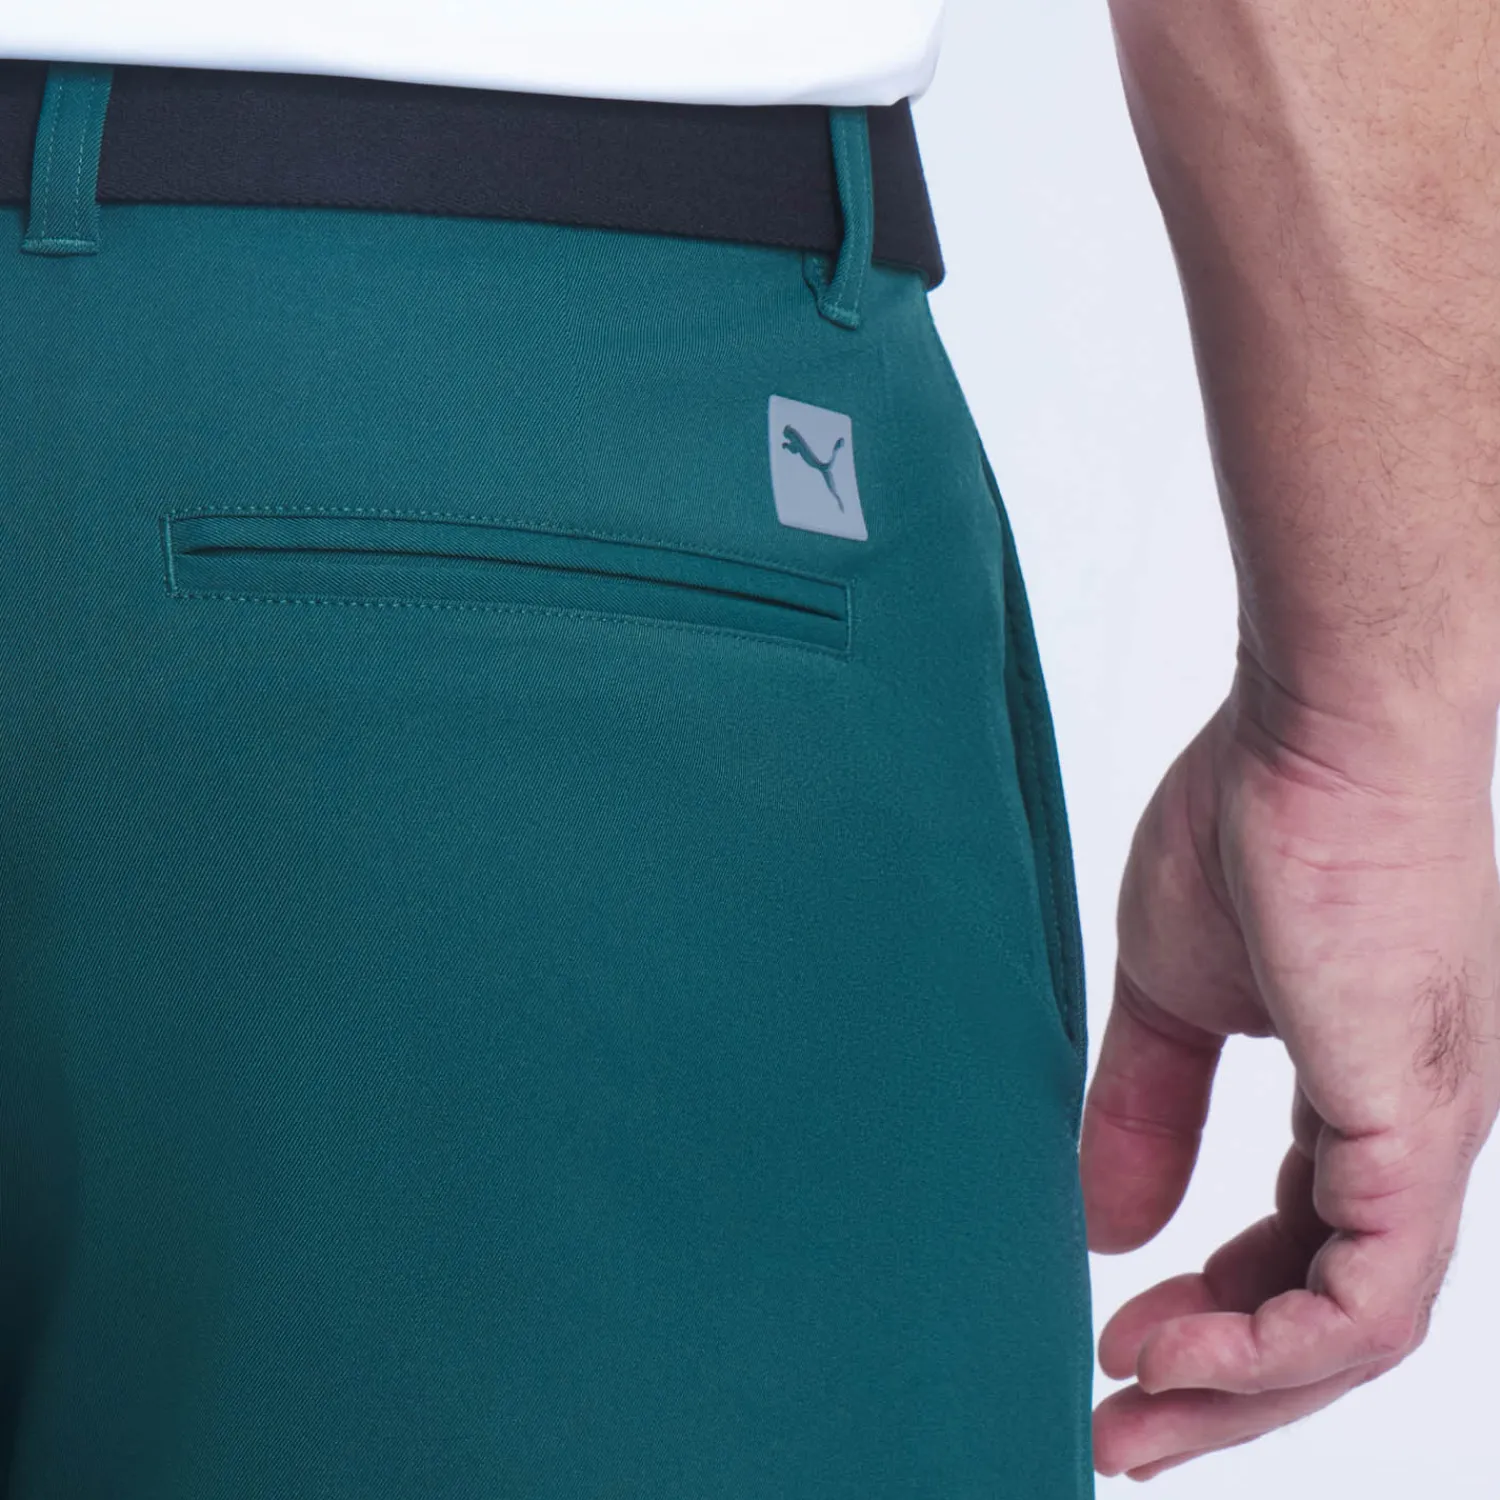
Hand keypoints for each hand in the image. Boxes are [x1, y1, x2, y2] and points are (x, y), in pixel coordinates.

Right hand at [1082, 661, 1499, 1479]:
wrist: (1320, 733)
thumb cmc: (1253, 822)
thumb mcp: (1172, 994)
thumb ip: (1145, 1106)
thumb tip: (1106, 1221)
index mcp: (1360, 1099)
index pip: (1300, 1249)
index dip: (1216, 1315)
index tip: (1120, 1346)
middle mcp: (1409, 1137)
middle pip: (1329, 1316)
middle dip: (1220, 1389)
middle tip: (1120, 1433)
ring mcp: (1424, 1140)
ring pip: (1354, 1329)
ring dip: (1235, 1387)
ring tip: (1131, 1407)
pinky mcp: (1415, 1131)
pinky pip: (1364, 1298)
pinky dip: (1267, 1345)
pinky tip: (1178, 1352)